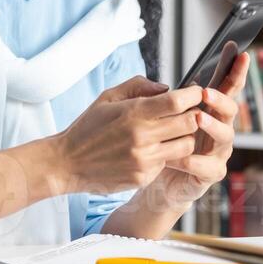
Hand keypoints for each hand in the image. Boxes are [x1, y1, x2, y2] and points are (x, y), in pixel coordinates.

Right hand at [45, 77, 204, 195]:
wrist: (66, 163)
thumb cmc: (88, 127)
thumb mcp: (107, 97)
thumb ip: (138, 86)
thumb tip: (166, 87)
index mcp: (133, 112)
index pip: (178, 101)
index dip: (193, 95)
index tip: (196, 93)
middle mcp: (142, 136)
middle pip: (190, 123)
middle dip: (194, 115)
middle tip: (189, 113)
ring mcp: (144, 160)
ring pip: (185, 146)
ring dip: (184, 137)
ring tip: (172, 133)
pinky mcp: (143, 177)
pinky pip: (167, 163)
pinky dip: (165, 155)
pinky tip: (150, 151)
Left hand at [133, 52, 248, 211]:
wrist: (159, 182)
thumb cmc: (161, 143)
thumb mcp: (158, 118)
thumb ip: (161, 100)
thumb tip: (164, 87)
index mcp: (210, 111)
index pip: (226, 88)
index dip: (235, 71)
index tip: (241, 54)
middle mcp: (219, 129)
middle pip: (230, 109)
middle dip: (220, 99)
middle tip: (204, 93)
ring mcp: (218, 152)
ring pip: (225, 136)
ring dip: (212, 126)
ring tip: (198, 119)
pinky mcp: (212, 173)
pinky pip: (208, 167)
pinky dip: (194, 161)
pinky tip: (179, 157)